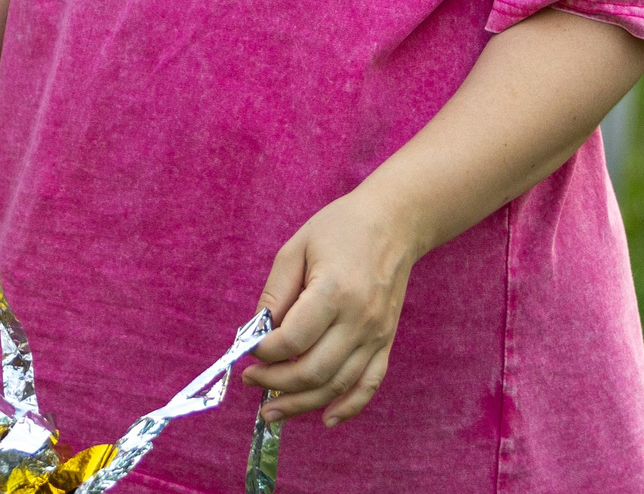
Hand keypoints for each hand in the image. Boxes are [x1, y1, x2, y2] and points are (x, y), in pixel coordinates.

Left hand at [243, 186, 419, 426]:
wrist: (394, 223)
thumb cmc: (340, 228)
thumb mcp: (297, 248)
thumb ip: (276, 292)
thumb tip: (258, 333)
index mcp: (333, 291)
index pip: (292, 340)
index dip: (264, 351)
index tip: (248, 348)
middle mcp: (359, 319)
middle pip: (313, 371)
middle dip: (276, 383)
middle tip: (252, 381)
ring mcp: (376, 334)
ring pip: (337, 385)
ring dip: (301, 404)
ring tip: (271, 411)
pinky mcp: (386, 341)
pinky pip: (369, 383)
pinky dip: (348, 407)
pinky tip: (325, 420)